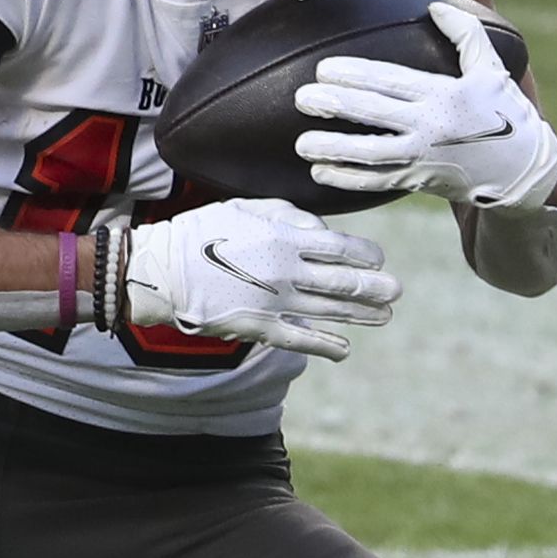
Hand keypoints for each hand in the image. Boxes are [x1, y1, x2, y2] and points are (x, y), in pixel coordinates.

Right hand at [122, 197, 397, 363]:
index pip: (341, 248)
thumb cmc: (201, 231)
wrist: (161, 269)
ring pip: (330, 310)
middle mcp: (287, 271)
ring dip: (362, 315)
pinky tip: (344, 349)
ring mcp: (275, 302)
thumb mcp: (245, 208)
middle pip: (345, 281)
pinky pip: (301, 339)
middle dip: (375, 288)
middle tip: (395, 291)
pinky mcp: (260, 327)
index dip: (366, 255)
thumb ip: (287, 215)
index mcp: (284, 238)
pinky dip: (326, 346)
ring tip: (384, 316)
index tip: (378, 259)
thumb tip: (321, 228)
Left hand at [295, 0, 556, 209]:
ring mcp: (423, 158)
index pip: (391, 82)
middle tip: (302, 99)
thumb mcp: (491, 70)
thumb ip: (465, 34)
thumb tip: (435, 5)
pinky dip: (348, 179)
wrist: (523, 169)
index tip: (324, 70)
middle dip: (335, 106)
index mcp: (445, 95)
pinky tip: (319, 171)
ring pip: (371, 154)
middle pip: (375, 115)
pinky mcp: (419, 181)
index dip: (356, 76)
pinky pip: (378, 182)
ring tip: (302, 142)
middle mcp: (431, 127)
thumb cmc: (504, 112)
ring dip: (334, 149)